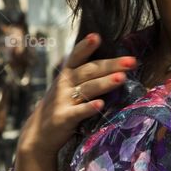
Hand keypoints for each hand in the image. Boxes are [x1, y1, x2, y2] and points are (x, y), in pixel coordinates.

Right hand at [15, 32, 137, 170]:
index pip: (77, 57)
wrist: (39, 134)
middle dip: (111, 65)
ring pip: (87, 89)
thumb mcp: (68, 87)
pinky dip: (89, 107)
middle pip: (89, 71)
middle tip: (131, 61)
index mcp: (66, 74)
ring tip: (122, 78)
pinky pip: (78, 112)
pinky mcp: (63, 118)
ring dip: (105, 83)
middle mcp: (63, 84)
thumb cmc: (62, 106)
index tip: (97, 36)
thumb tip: (115, 63)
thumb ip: (85, 75)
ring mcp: (62, 101)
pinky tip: (101, 104)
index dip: (86, 46)